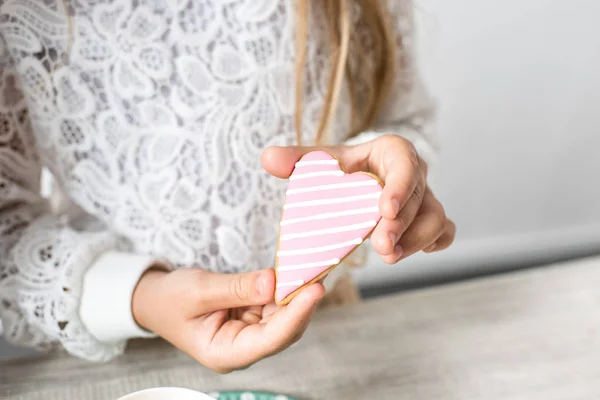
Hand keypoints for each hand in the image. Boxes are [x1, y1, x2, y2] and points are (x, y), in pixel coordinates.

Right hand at [132, 267, 324, 372]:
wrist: (155, 300)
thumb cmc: (170, 299)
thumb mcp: (199, 289)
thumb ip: (237, 288)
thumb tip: (273, 281)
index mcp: (224, 353)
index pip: (270, 339)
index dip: (296, 315)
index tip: (314, 289)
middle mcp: (242, 349)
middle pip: (284, 330)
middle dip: (302, 302)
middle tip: (318, 272)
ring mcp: (249, 335)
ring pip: (284, 318)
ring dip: (297, 294)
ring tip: (311, 268)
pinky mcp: (253, 319)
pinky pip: (276, 306)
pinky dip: (286, 289)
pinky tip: (296, 272)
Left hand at [262, 134, 454, 263]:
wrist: (362, 176)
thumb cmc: (343, 168)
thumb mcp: (322, 160)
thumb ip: (297, 159)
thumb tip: (267, 158)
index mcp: (391, 152)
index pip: (404, 163)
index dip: (399, 186)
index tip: (384, 209)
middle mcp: (414, 174)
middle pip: (418, 199)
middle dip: (401, 226)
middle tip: (381, 247)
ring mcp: (424, 199)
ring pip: (436, 219)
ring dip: (415, 241)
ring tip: (389, 257)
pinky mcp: (428, 219)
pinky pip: (444, 232)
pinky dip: (433, 243)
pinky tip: (411, 253)